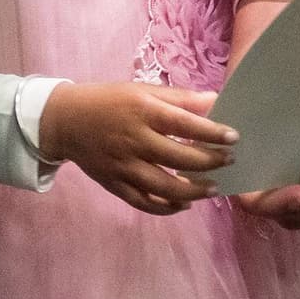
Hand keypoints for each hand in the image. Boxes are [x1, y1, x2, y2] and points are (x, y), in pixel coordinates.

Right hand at [40, 78, 233, 214]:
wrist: (65, 121)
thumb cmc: (110, 101)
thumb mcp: (143, 90)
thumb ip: (180, 98)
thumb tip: (216, 101)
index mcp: (142, 111)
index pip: (185, 125)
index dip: (212, 133)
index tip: (234, 138)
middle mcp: (133, 140)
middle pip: (179, 159)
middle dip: (210, 162)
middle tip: (229, 161)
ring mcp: (123, 166)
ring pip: (164, 187)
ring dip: (194, 191)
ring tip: (213, 188)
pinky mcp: (114, 184)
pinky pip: (144, 202)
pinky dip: (166, 208)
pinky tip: (185, 204)